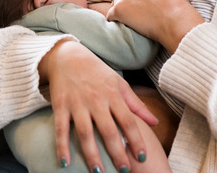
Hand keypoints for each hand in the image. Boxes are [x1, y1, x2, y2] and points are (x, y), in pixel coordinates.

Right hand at [38, 40, 158, 171]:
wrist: (67, 55)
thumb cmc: (96, 71)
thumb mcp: (119, 83)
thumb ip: (136, 105)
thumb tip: (155, 123)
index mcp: (113, 95)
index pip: (128, 121)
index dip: (136, 140)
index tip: (142, 157)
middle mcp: (96, 100)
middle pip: (109, 130)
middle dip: (117, 153)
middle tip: (124, 171)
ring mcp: (77, 103)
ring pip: (85, 133)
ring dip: (92, 155)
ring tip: (99, 172)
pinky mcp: (60, 105)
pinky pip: (61, 129)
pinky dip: (62, 146)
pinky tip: (64, 163)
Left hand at [107, 0, 203, 52]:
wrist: (174, 19)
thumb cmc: (178, 2)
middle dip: (132, 0)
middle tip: (140, 10)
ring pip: (118, 3)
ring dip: (124, 10)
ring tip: (133, 19)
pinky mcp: (118, 10)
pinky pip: (111, 15)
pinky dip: (115, 20)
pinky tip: (121, 24)